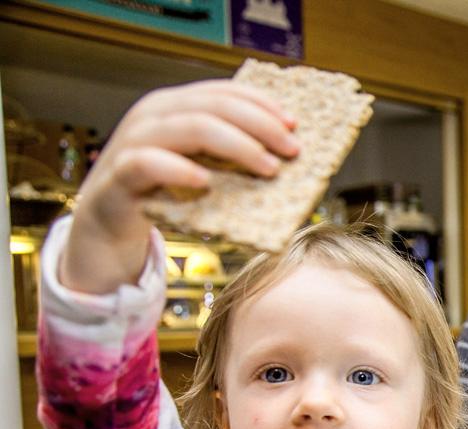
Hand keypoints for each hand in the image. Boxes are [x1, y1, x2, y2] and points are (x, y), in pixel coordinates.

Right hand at [63, 80, 299, 294]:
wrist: (108, 231)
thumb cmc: (162, 198)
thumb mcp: (201, 170)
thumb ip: (229, 159)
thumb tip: (285, 159)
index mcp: (175, 108)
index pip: (223, 92)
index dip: (261, 104)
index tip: (294, 124)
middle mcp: (154, 117)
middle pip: (214, 106)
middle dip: (260, 125)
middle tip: (291, 150)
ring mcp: (134, 142)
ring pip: (189, 127)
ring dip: (236, 146)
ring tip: (267, 168)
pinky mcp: (118, 175)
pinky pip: (147, 164)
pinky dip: (179, 170)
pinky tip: (206, 183)